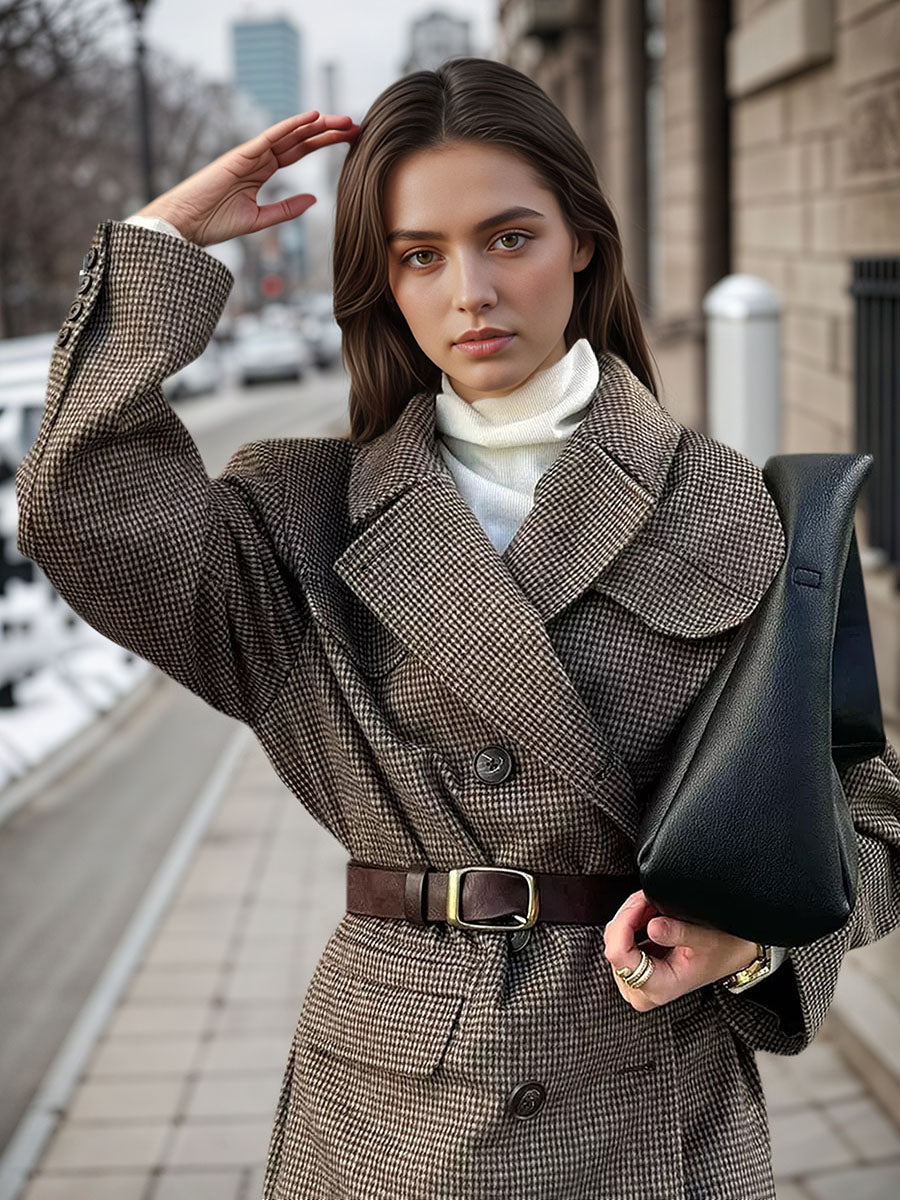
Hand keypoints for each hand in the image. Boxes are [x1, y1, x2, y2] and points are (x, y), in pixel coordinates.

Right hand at [134, 110, 359, 245]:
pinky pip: (271, 137)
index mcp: (262, 171)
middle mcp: (258, 158)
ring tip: (343, 120)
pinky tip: (313, 118)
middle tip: (354, 124)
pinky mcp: (241, 155)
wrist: (186, 225)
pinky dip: (292, 126)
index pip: (299, 151)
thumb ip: (286, 209)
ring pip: (290, 134)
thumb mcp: (260, 220)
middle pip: (299, 139)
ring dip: (318, 125)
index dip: (323, 143)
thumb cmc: (214, 223)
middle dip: (327, 131)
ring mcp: (250, 154)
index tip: (348, 140)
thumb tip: (314, 200)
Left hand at [602, 889, 759, 1010]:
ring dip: (629, 917)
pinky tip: (647, 914)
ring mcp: (635, 983)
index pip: (619, 955)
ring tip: (651, 905)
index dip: (625, 922)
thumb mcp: (705, 938)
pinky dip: (631, 923)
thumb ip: (678, 933)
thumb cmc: (722, 950)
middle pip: (613, 945)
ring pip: (613, 940)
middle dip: (628, 916)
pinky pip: (619, 942)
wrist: (733, 956)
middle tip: (649, 898)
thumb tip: (652, 927)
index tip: (640, 902)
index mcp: (659, 987)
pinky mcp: (634, 971)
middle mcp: (642, 991)